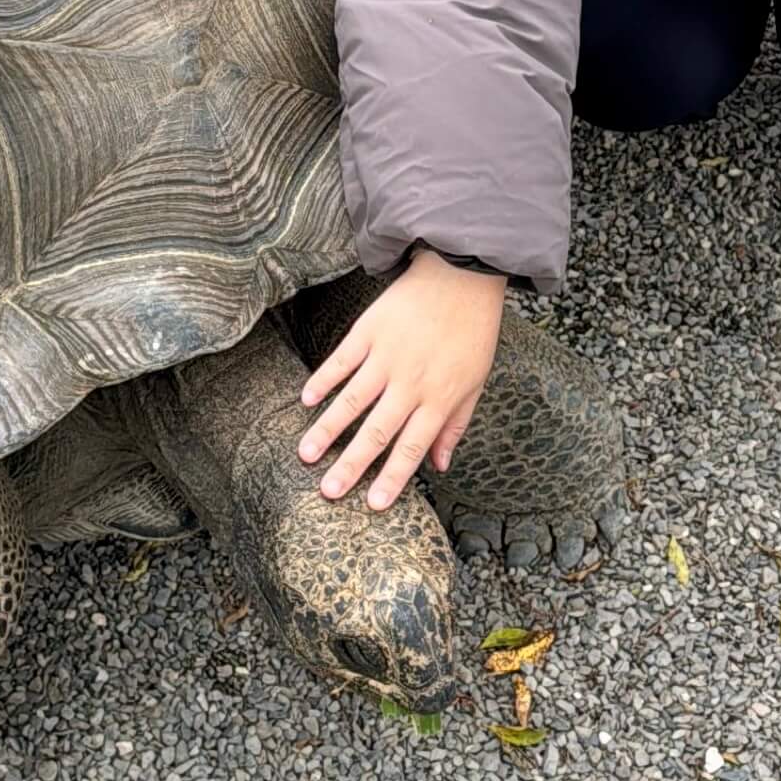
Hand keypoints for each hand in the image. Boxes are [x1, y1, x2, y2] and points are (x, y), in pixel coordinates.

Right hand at [296, 249, 505, 510]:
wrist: (462, 275)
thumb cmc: (472, 332)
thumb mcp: (475, 383)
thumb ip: (456, 425)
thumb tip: (441, 466)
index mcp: (439, 398)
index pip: (412, 447)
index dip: (392, 478)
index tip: (372, 505)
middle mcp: (411, 382)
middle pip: (377, 431)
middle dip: (351, 465)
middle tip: (327, 492)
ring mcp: (387, 355)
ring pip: (352, 400)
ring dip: (327, 429)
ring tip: (305, 454)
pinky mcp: (370, 330)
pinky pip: (341, 360)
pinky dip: (323, 380)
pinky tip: (306, 400)